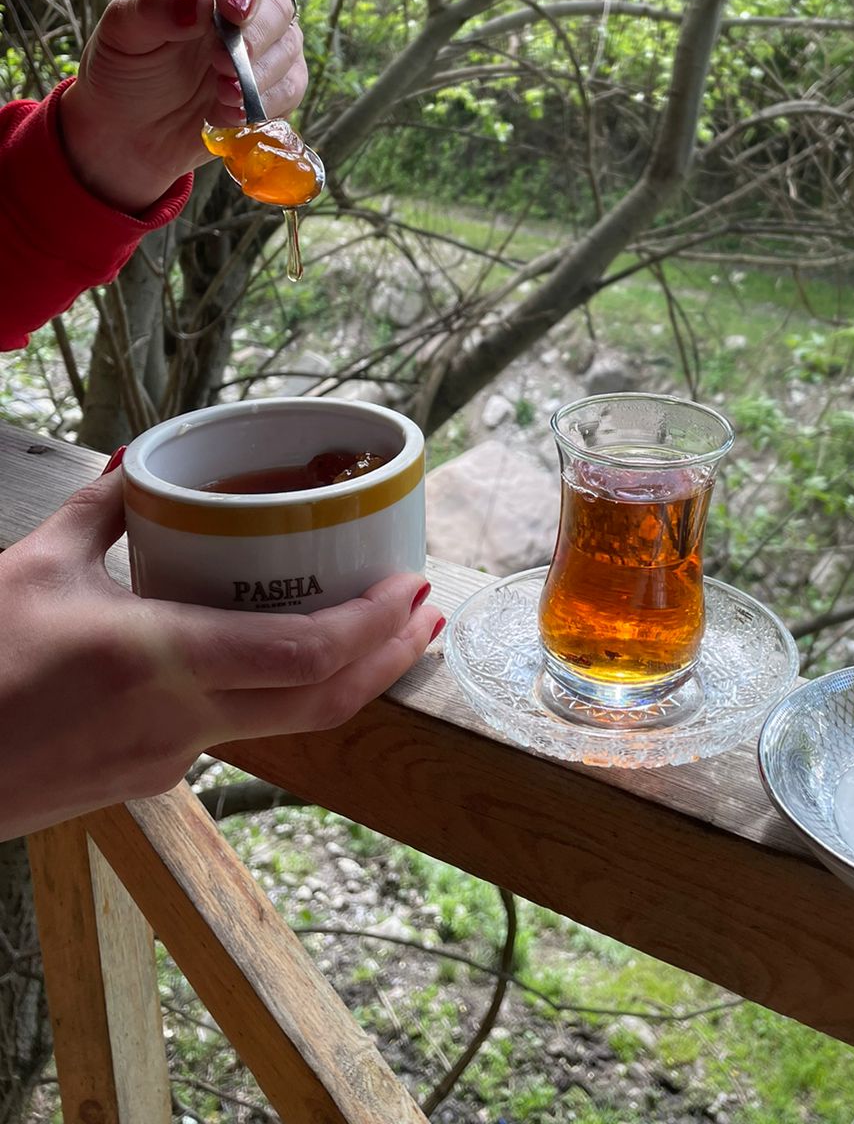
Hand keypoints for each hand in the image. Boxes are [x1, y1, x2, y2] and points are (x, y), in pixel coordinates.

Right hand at [0, 470, 441, 839]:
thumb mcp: (35, 569)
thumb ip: (101, 509)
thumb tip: (140, 460)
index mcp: (161, 661)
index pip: (307, 655)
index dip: (376, 626)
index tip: (415, 586)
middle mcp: (183, 723)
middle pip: (325, 701)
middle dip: (391, 655)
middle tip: (428, 610)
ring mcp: (171, 763)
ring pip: (289, 723)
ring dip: (345, 678)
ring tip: (377, 630)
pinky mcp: (151, 780)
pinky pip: (239, 731)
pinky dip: (283, 694)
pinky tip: (283, 659)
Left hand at [59, 0, 306, 213]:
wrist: (130, 132)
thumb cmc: (123, 71)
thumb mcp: (121, 35)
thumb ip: (154, 9)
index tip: (233, 11)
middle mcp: (241, 4)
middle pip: (277, 2)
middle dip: (255, 37)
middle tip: (222, 65)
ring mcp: (263, 45)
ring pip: (289, 46)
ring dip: (260, 75)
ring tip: (222, 96)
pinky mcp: (274, 85)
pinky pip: (291, 88)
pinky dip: (266, 104)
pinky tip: (229, 114)